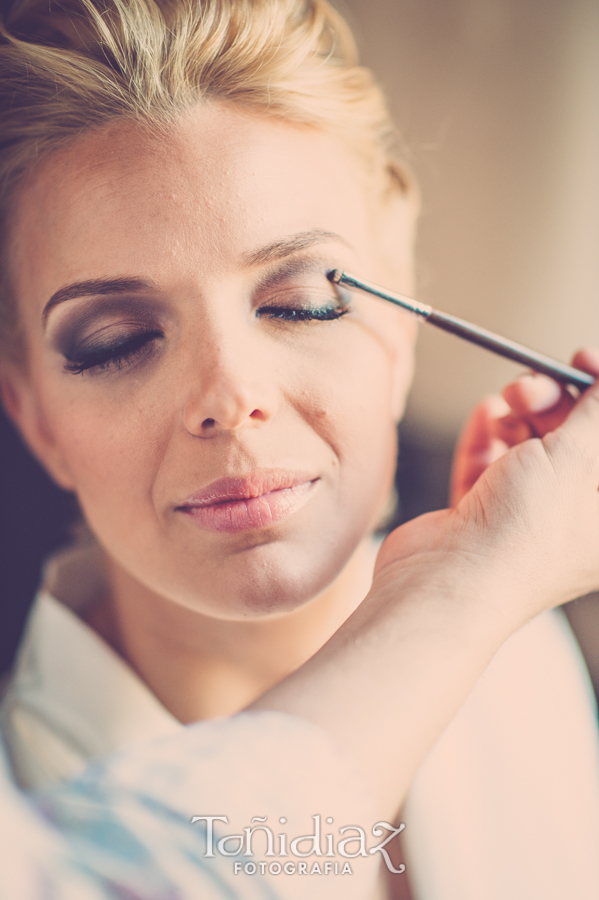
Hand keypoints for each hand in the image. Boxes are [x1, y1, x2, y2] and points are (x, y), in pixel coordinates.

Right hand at [376, 347, 598, 625]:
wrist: (447, 579)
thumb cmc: (527, 531)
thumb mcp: (584, 454)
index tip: (580, 361)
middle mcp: (575, 518)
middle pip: (574, 438)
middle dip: (553, 400)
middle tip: (531, 387)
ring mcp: (526, 516)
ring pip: (531, 447)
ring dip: (518, 415)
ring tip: (504, 407)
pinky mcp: (483, 515)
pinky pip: (490, 464)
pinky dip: (487, 436)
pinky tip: (486, 416)